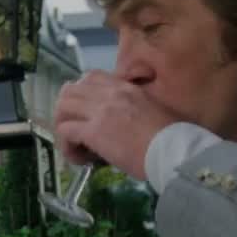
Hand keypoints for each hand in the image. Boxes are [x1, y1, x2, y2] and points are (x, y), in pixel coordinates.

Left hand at [53, 70, 180, 178]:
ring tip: (73, 145)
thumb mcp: (155, 109)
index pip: (91, 77)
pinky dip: (66, 146)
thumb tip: (128, 123)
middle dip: (66, 110)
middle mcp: (110, 93)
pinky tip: (78, 158)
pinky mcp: (93, 132)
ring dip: (63, 126)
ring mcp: (99, 111)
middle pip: (71, 90)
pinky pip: (65, 132)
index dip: (82, 93)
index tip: (86, 111)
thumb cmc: (173, 135)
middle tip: (74, 129)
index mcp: (126, 87)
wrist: (174, 150)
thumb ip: (137, 107)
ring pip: (62, 108)